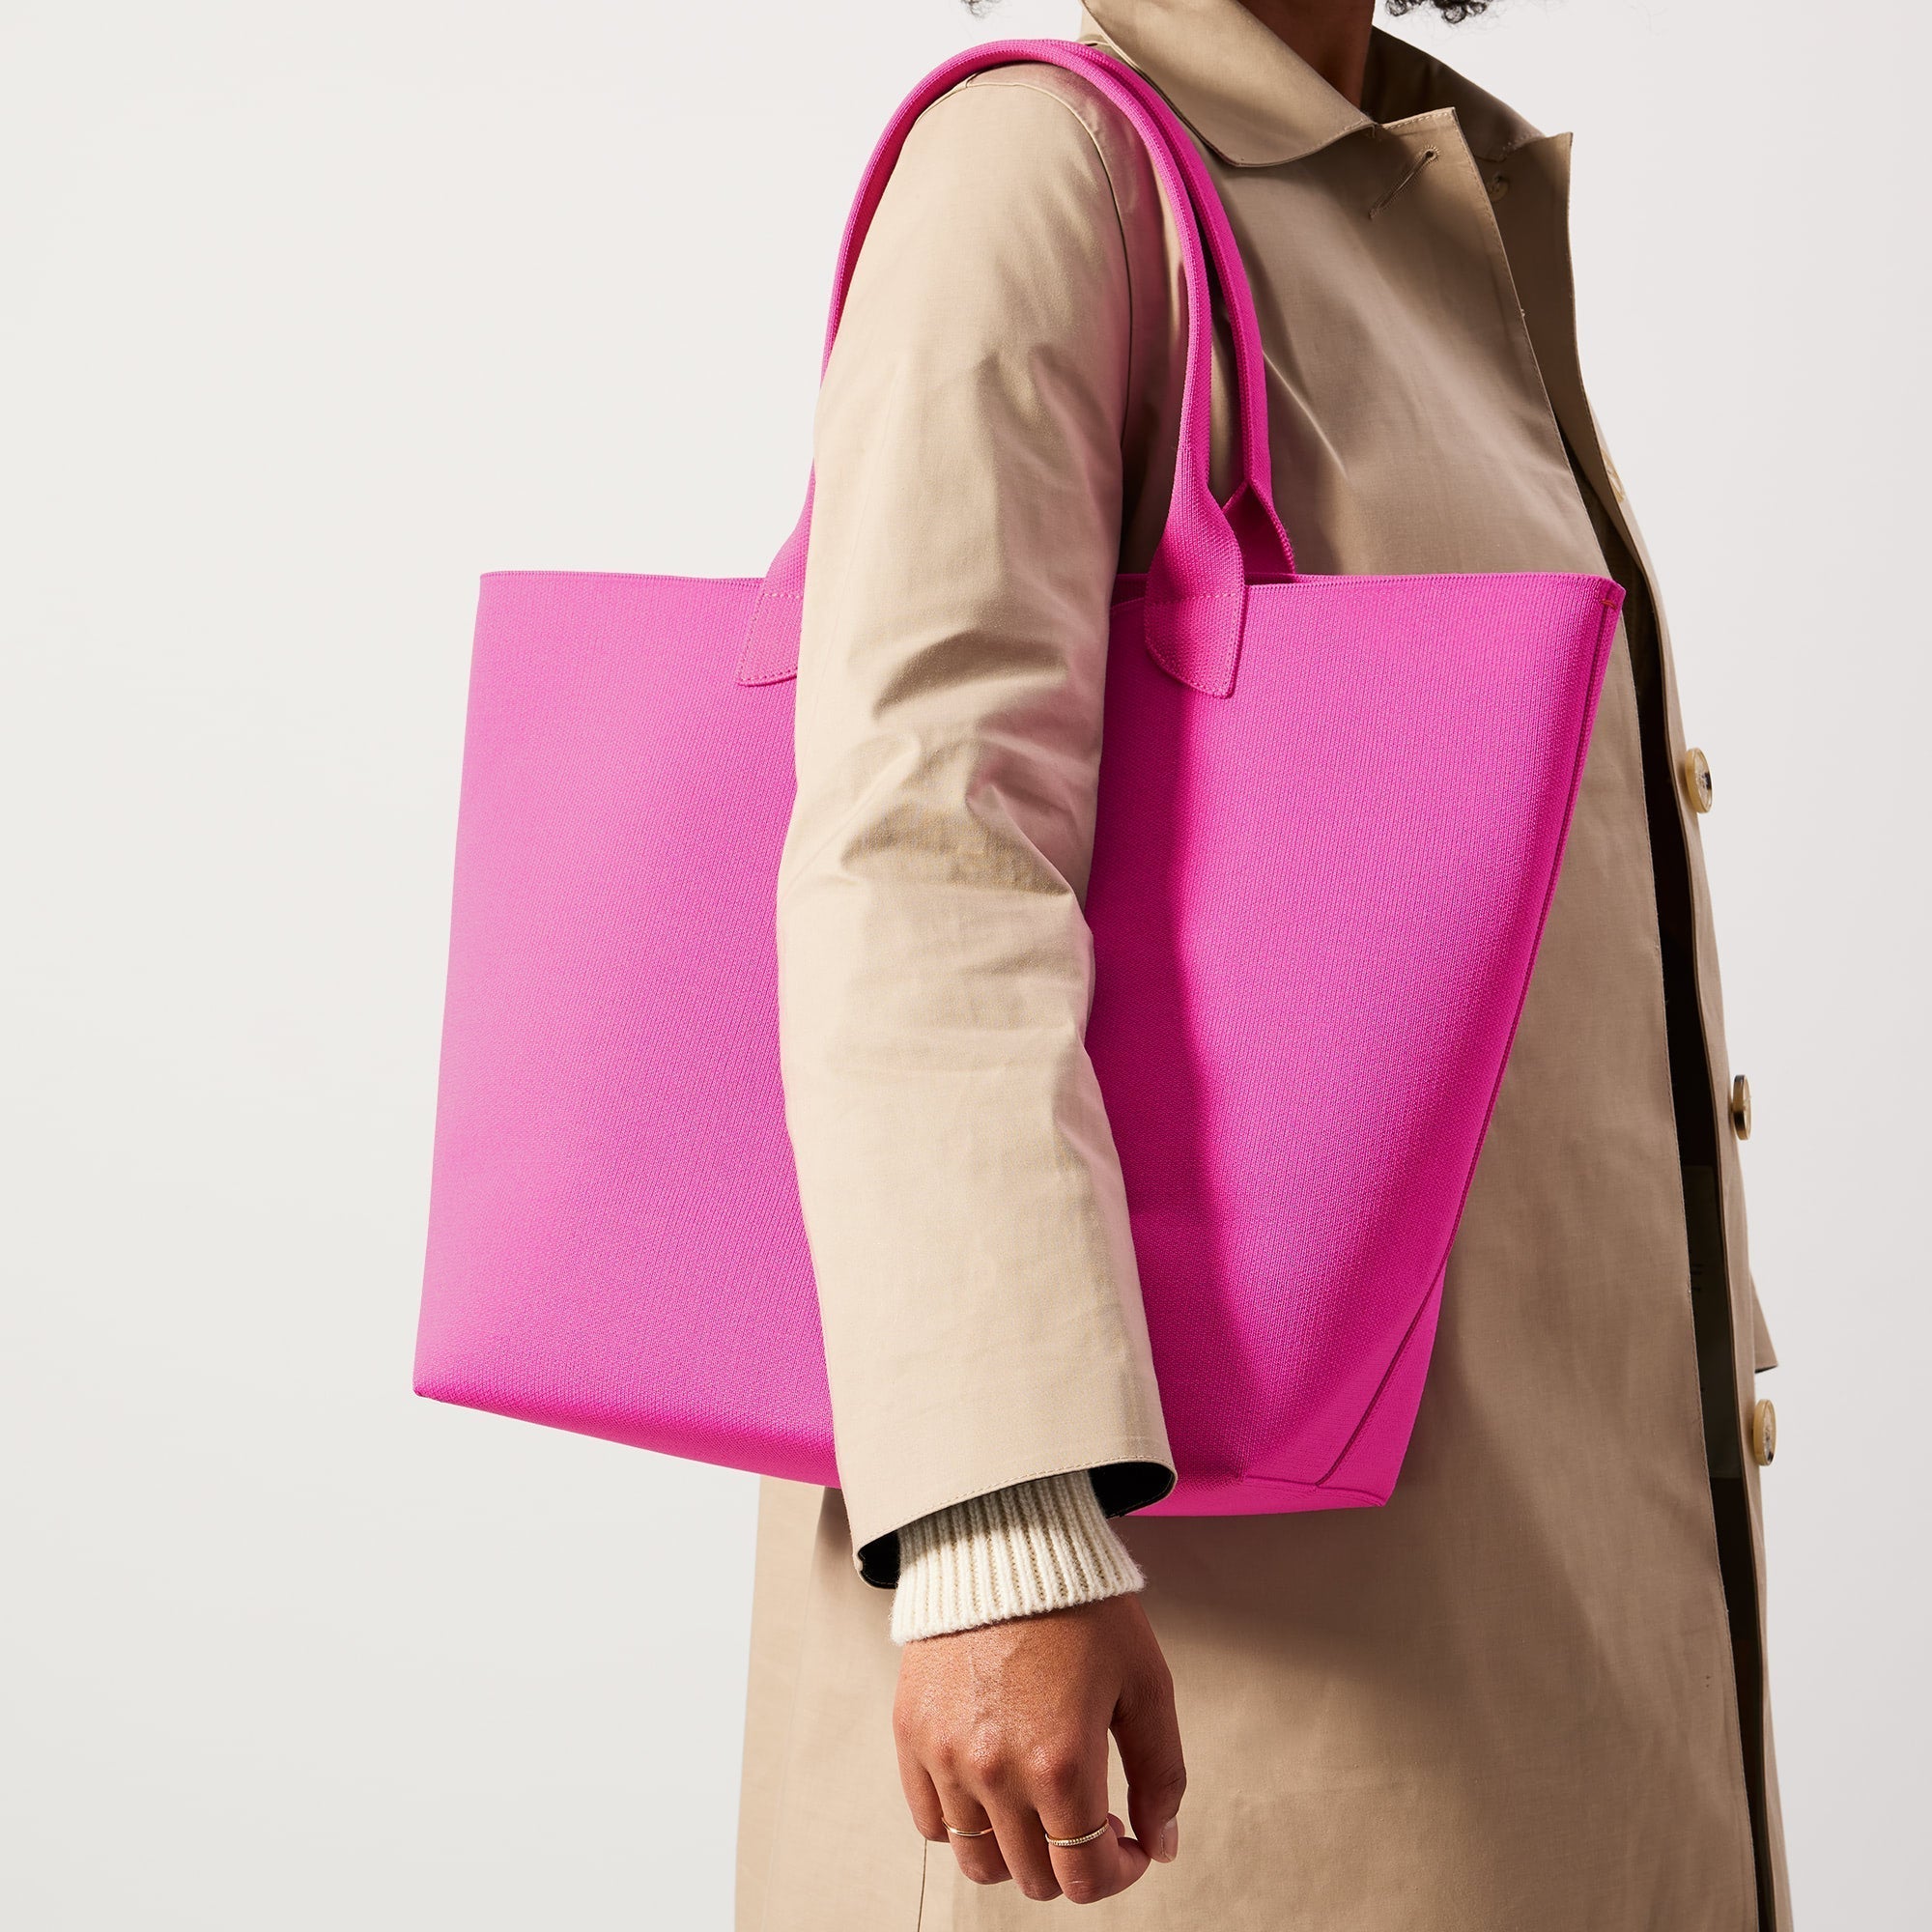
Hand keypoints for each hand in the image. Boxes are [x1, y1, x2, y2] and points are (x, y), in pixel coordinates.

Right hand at [892, 1593, 1184, 1904]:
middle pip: (1033, 1878)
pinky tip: (994, 1791)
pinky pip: (931, 1821)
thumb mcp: (1146, 1683)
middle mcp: (996, 1772)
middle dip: (1075, 1863)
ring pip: (979, 1862)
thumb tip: (1160, 1844)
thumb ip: (1161, 1774)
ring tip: (1042, 1811)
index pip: (1084, 1878)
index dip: (1118, 1874)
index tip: (1129, 1845)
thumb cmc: (1081, 1606)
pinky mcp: (912, 1733)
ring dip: (1019, 1853)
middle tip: (1092, 1820)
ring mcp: (946, 1756)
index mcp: (1060, 1765)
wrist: (1006, 1540)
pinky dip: (964, 1826)